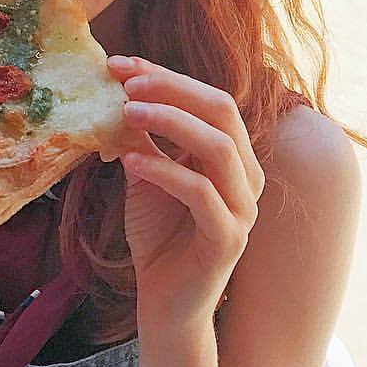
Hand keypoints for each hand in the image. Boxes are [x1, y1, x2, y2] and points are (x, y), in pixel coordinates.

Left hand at [107, 57, 262, 327]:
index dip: (166, 75)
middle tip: (127, 84)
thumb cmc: (159, 233)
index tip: (120, 64)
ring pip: (218, 146)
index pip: (209, 97)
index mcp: (234, 153)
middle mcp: (248, 174)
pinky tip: (130, 163)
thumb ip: (143, 134)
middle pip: (221, 110)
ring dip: (170, 121)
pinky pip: (201, 193)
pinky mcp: (228, 239)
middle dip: (172, 89)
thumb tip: (118, 86)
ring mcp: (243, 207)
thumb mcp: (147, 171)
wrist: (163, 302)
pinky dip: (164, 171)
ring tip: (126, 114)